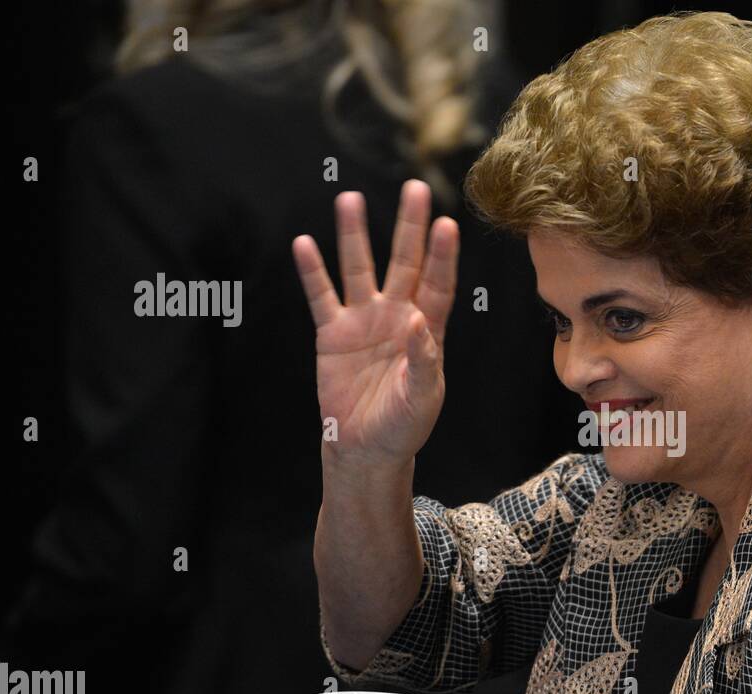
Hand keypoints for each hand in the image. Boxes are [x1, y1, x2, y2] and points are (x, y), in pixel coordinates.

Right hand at [292, 180, 459, 468]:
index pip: (438, 285)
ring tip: (349, 198)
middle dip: (409, 227)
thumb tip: (417, 322)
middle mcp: (396, 316)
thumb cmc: (404, 425)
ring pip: (359, 269)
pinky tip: (305, 244)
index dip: (443, 256)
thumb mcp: (422, 398)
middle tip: (414, 187)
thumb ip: (422, 361)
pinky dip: (312, 272)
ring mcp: (363, 321)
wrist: (367, 448)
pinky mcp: (332, 333)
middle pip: (404, 262)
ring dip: (354, 236)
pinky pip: (321, 296)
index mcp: (427, 330)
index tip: (447, 224)